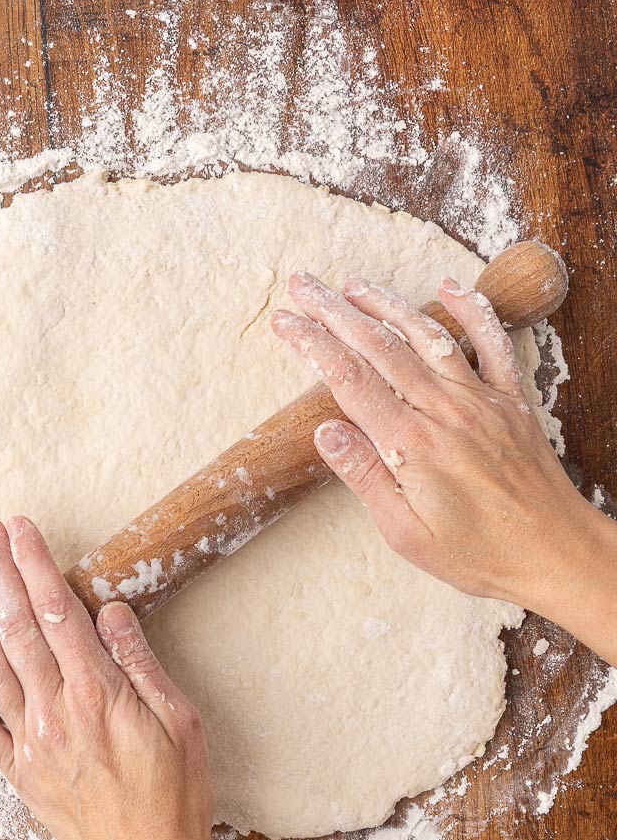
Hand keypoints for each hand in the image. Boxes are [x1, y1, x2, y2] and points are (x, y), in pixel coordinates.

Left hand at [0, 516, 215, 839]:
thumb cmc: (174, 795)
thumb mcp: (181, 720)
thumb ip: (140, 663)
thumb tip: (110, 612)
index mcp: (98, 692)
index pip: (57, 611)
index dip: (35, 564)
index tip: (20, 529)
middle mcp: (56, 711)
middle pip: (17, 628)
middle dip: (0, 573)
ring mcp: (31, 742)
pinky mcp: (19, 772)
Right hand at [271, 272, 602, 612]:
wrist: (555, 554)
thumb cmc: (478, 554)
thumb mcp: (406, 533)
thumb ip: (365, 476)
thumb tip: (325, 431)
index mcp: (412, 445)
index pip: (349, 379)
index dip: (312, 344)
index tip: (285, 322)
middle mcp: (445, 411)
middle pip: (380, 346)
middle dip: (335, 311)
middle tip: (303, 285)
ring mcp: (480, 400)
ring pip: (427, 335)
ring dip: (387, 304)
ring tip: (353, 284)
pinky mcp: (510, 401)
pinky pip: (492, 343)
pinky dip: (473, 309)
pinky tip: (450, 287)